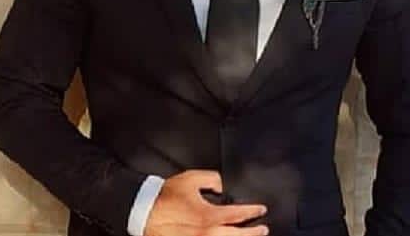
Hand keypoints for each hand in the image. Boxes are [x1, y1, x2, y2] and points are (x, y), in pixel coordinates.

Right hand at [143, 170, 267, 235]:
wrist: (145, 213)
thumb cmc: (166, 197)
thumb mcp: (191, 179)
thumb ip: (212, 178)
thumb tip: (221, 186)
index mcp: (210, 216)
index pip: (239, 215)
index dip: (254, 212)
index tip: (261, 210)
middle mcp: (208, 234)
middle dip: (254, 233)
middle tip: (263, 229)